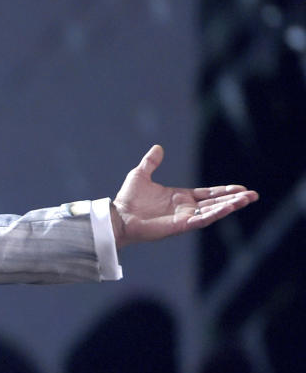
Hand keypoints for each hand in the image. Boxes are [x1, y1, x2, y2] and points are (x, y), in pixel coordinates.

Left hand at [111, 145, 258, 248]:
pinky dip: (216, 213)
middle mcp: (185, 208)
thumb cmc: (128, 199)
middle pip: (216, 203)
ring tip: (247, 200)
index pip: (208, 194)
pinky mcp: (180, 225)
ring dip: (230, 206)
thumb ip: (151, 162)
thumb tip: (158, 147)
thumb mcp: (140, 174)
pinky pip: (202, 219)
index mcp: (180, 197)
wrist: (118, 215)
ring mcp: (184, 217)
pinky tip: (228, 208)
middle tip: (253, 195)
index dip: (224, 191)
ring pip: (213, 211)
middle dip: (234, 199)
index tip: (240, 188)